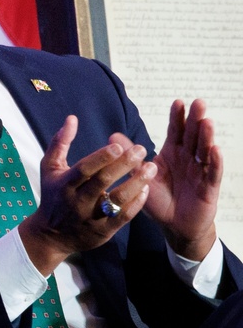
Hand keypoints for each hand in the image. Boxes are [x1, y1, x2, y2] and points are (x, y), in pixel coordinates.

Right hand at [20, 115, 155, 276]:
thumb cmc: (53, 195)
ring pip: (117, 200)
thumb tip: (72, 119)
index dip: (101, 157)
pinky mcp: (104, 231)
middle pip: (102, 182)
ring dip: (136, 182)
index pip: (84, 169)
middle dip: (123, 165)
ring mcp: (91, 217)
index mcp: (65, 184)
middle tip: (141, 149)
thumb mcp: (49, 168)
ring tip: (151, 168)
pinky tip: (147, 188)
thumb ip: (60, 143)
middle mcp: (78, 201)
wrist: (51, 235)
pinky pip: (124, 216)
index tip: (119, 145)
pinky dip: (137, 203)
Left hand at [114, 99, 220, 260]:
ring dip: (206, 136)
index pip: (176, 131)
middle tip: (198, 102)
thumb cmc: (158, 199)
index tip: (178, 101)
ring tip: (206, 121)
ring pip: (204, 150)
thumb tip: (112, 136)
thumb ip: (130, 158)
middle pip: (193, 136)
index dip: (178, 117)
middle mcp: (188, 158)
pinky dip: (215, 161)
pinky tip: (215, 149)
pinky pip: (213, 173)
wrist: (174, 226)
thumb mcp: (141, 177)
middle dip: (195, 119)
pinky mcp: (209, 187)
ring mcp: (200, 171)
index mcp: (172, 153)